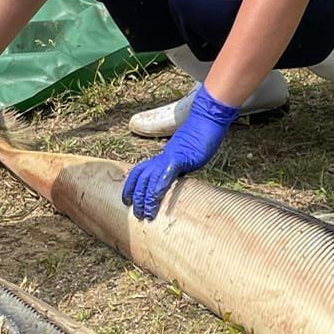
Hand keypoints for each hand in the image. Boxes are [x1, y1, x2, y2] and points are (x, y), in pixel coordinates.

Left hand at [121, 86, 238, 219]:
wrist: (207, 120)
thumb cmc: (201, 138)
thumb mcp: (187, 155)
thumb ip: (180, 166)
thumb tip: (178, 178)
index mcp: (162, 157)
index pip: (139, 172)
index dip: (131, 186)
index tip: (127, 201)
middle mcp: (161, 157)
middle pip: (141, 178)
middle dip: (137, 197)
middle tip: (136, 214)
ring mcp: (169, 157)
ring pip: (150, 179)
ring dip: (146, 197)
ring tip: (145, 213)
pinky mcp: (180, 158)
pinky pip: (166, 174)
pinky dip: (159, 187)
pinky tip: (155, 199)